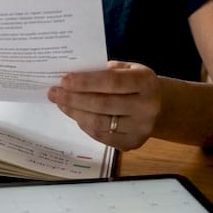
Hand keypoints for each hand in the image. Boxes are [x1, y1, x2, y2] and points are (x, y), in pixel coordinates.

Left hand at [47, 61, 161, 150]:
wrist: (159, 106)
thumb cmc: (134, 83)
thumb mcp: (126, 69)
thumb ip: (103, 71)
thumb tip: (71, 76)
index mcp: (145, 82)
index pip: (112, 82)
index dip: (86, 82)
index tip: (64, 80)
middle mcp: (147, 107)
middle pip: (103, 104)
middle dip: (74, 98)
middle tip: (54, 93)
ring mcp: (141, 128)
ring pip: (99, 123)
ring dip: (75, 113)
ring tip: (60, 103)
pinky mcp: (132, 143)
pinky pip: (101, 136)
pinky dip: (84, 124)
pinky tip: (75, 114)